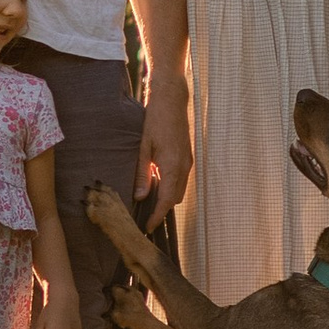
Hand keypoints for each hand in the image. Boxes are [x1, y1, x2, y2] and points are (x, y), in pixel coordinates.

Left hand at [137, 80, 190, 225]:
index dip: (158, 216)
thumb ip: (142, 173)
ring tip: (149, 204)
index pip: (167, 200)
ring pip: (179, 190)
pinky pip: (181, 179)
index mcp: (173, 166)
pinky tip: (157, 185)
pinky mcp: (187, 157)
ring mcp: (188, 161)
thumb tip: (140, 197)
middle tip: (145, 218)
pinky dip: (171, 187)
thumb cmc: (155, 120)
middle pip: (175, 198)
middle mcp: (184, 166)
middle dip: (162, 210)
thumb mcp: (143, 147)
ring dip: (167, 199)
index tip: (148, 227)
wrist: (171, 100)